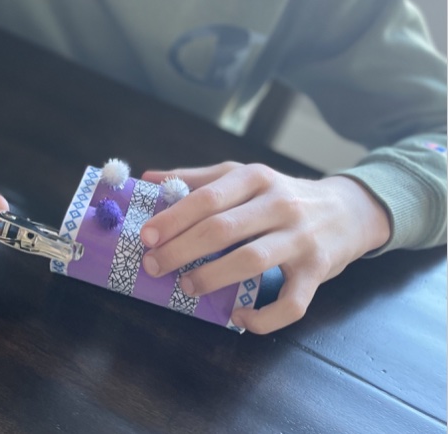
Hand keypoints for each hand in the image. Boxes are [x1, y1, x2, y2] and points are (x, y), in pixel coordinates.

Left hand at [139, 162, 389, 333]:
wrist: (349, 211)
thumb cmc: (282, 196)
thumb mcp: (245, 177)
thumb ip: (198, 179)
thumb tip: (149, 178)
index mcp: (256, 179)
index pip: (208, 198)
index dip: (174, 219)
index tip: (146, 237)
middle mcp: (280, 205)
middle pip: (223, 229)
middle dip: (181, 250)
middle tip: (154, 266)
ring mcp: (301, 239)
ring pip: (251, 262)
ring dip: (212, 278)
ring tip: (187, 286)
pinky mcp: (318, 272)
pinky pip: (291, 304)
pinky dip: (263, 317)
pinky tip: (238, 317)